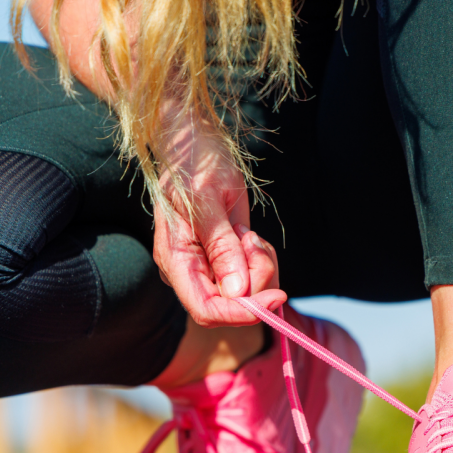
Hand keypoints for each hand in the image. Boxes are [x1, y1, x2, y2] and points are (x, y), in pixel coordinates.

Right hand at [151, 114, 286, 326]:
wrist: (191, 140)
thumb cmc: (194, 162)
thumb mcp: (210, 200)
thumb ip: (222, 247)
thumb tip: (237, 292)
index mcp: (176, 260)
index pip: (206, 309)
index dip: (241, 313)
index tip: (276, 297)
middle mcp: (189, 271)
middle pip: (231, 304)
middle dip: (256, 280)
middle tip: (254, 240)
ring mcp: (206, 266)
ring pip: (246, 291)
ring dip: (259, 265)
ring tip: (247, 231)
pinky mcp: (223, 258)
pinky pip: (251, 274)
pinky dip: (259, 258)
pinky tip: (247, 233)